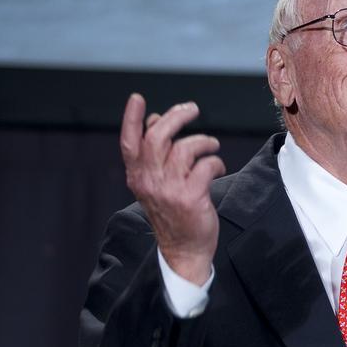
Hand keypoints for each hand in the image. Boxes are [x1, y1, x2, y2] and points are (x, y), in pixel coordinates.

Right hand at [119, 94, 226, 284]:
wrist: (184, 249)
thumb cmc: (173, 211)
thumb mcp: (156, 183)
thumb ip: (154, 154)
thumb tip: (155, 120)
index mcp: (137, 176)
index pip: (129, 143)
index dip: (131, 118)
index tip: (137, 98)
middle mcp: (149, 181)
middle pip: (158, 137)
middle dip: (177, 117)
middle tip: (192, 109)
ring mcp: (169, 190)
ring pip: (185, 148)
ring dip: (204, 141)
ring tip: (211, 146)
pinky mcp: (191, 197)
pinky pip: (206, 165)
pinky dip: (216, 162)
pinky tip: (218, 168)